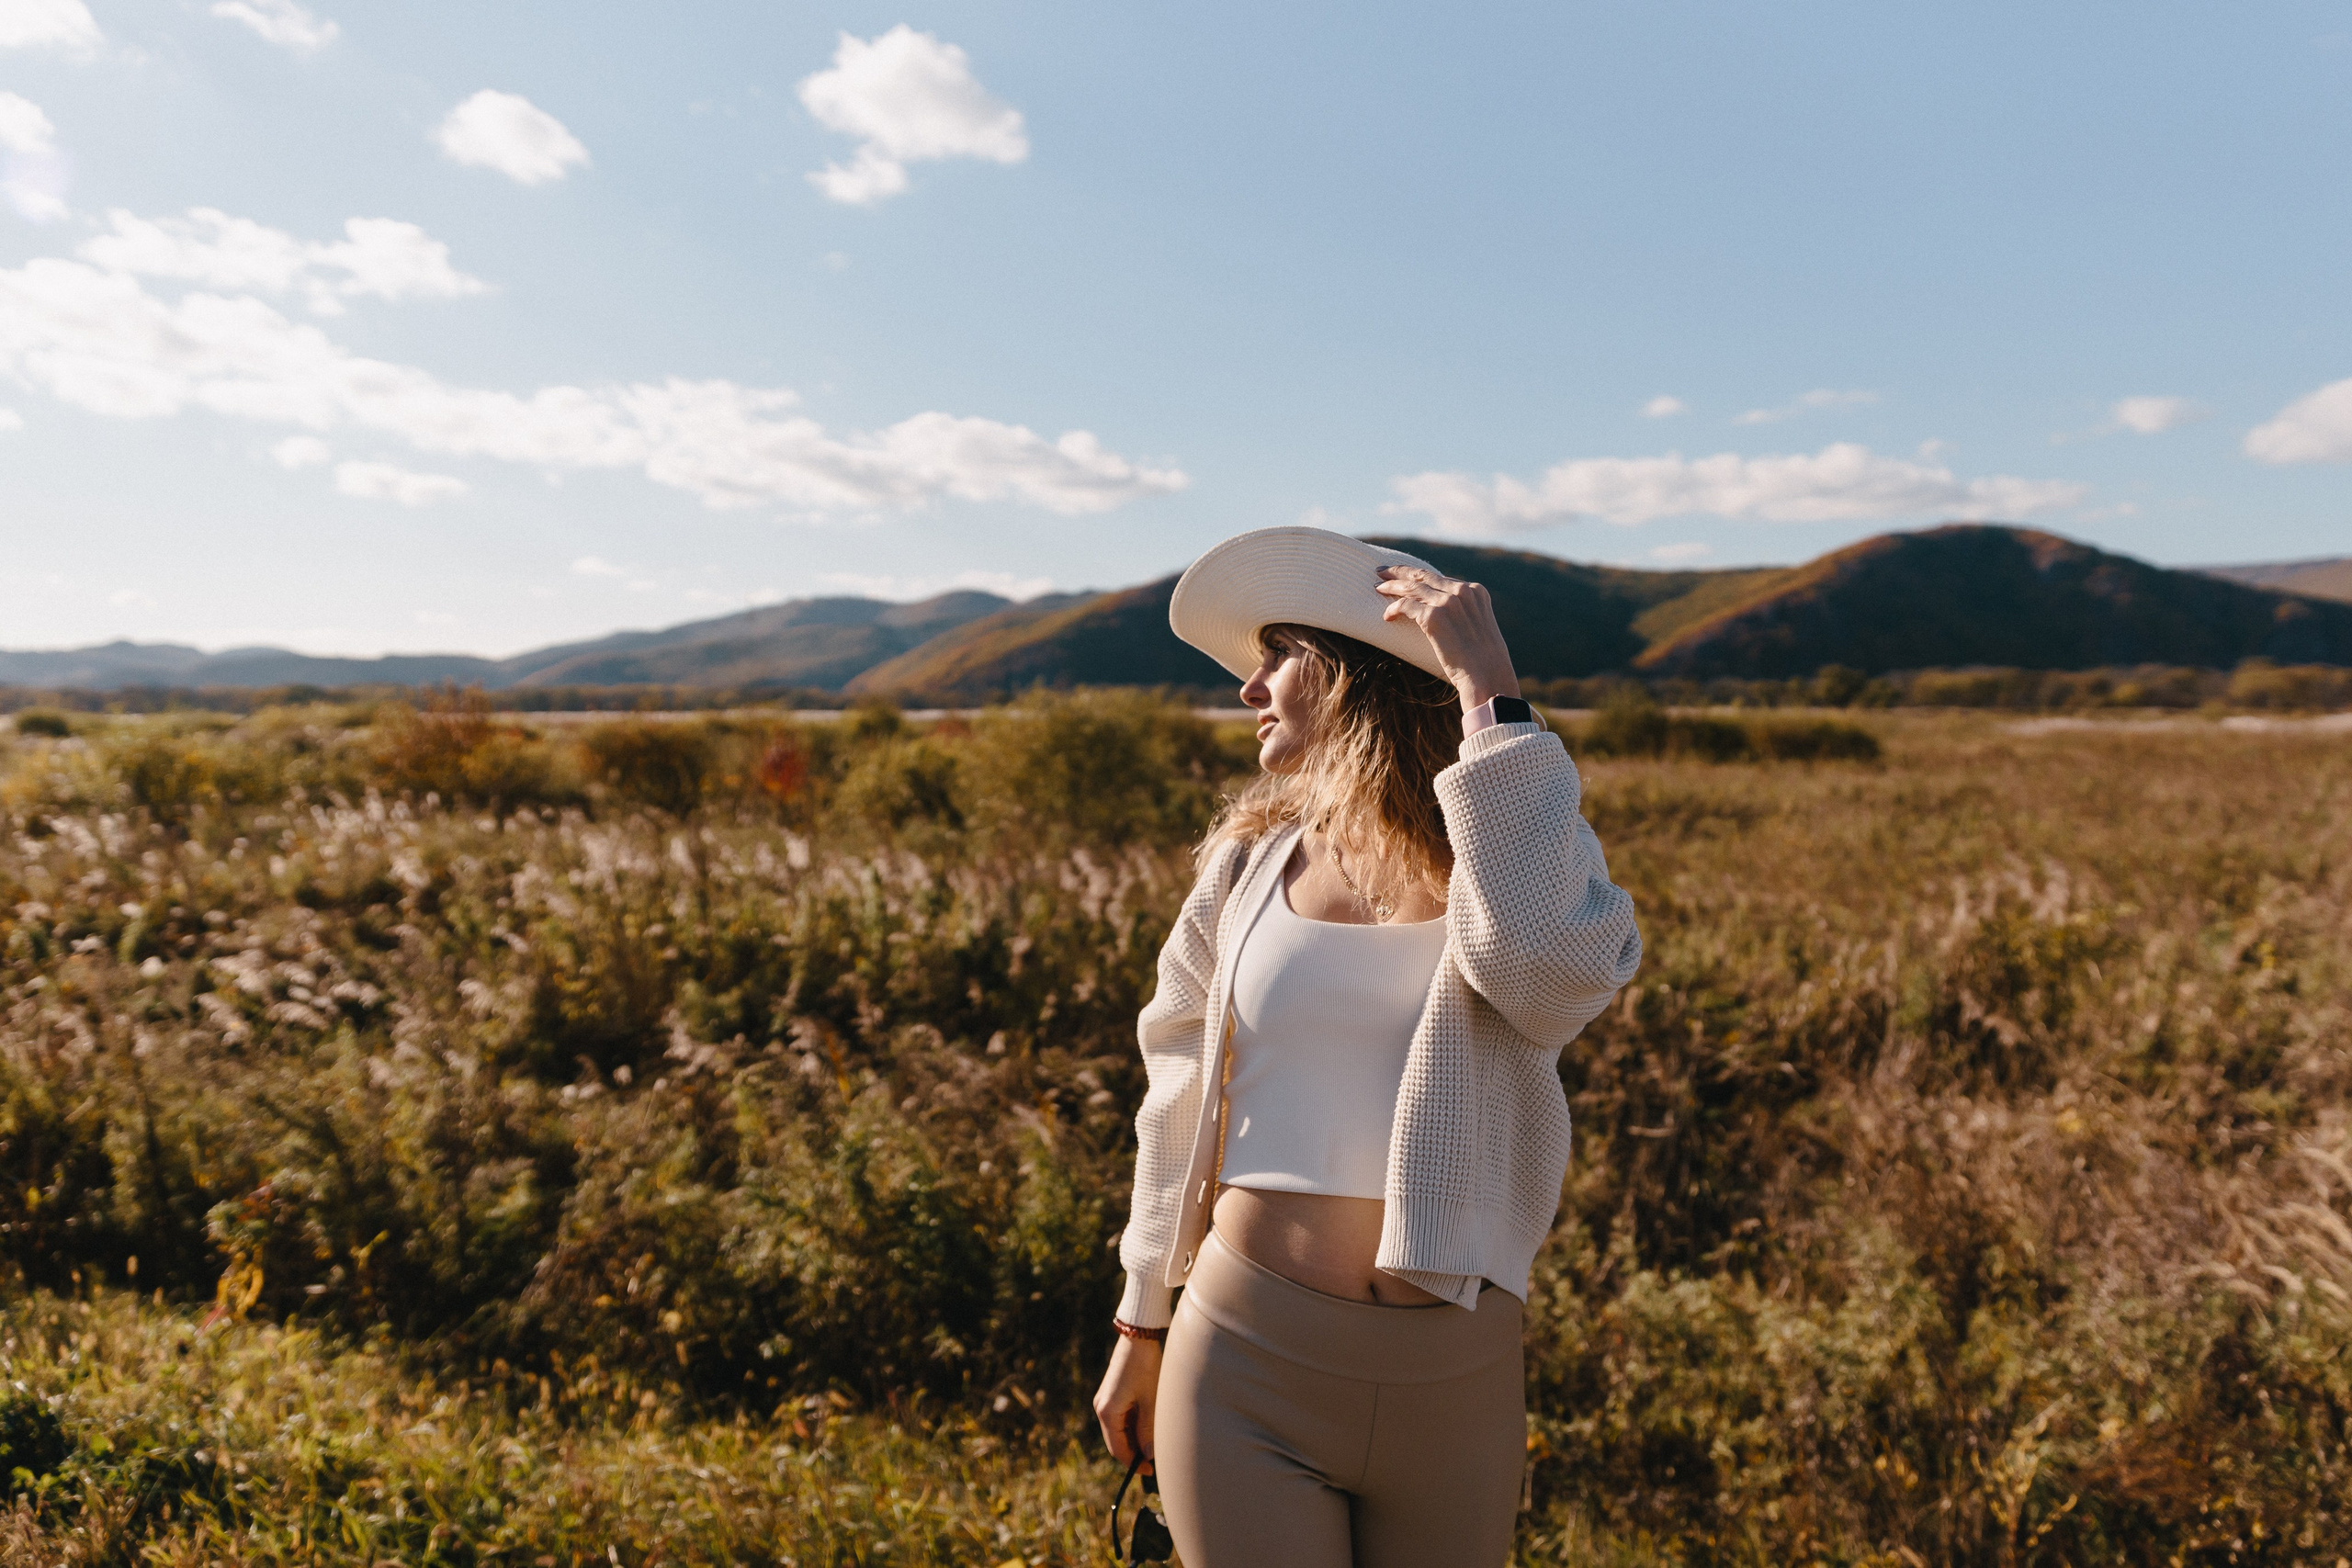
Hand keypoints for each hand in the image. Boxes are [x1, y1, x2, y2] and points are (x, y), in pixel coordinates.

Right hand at [1093, 1334, 1160, 1472]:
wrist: (1139, 1336)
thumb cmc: (1145, 1367)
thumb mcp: (1150, 1401)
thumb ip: (1148, 1431)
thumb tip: (1149, 1456)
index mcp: (1107, 1412)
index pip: (1118, 1449)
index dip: (1134, 1463)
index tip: (1150, 1471)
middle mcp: (1101, 1408)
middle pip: (1116, 1441)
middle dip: (1134, 1453)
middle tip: (1154, 1461)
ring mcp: (1105, 1400)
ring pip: (1119, 1430)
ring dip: (1134, 1439)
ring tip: (1154, 1443)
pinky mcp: (1112, 1393)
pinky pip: (1120, 1418)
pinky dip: (1132, 1426)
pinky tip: (1148, 1426)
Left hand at [1374, 566, 1521, 710]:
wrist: (1487, 677)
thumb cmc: (1483, 661)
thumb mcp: (1477, 628)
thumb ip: (1463, 614)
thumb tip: (1443, 615)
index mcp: (1475, 591)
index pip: (1440, 578)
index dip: (1419, 576)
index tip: (1405, 575)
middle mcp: (1462, 591)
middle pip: (1423, 576)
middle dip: (1400, 572)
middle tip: (1382, 572)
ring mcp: (1448, 602)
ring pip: (1412, 587)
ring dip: (1392, 587)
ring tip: (1378, 588)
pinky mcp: (1434, 616)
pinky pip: (1405, 606)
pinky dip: (1393, 609)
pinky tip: (1387, 616)